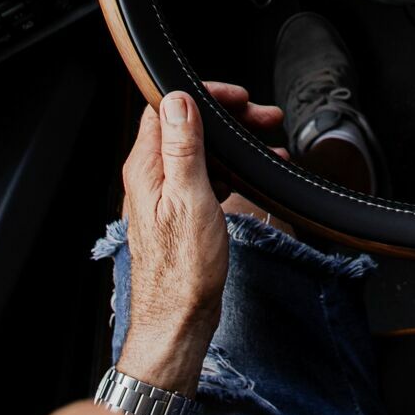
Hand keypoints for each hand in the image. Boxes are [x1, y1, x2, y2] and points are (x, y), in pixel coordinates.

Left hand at [116, 84, 281, 395]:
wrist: (179, 319)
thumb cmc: (183, 270)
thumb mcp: (189, 198)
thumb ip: (182, 147)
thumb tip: (178, 99)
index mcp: (147, 167)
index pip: (167, 107)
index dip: (203, 94)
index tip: (237, 98)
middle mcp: (151, 177)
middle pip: (187, 126)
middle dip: (227, 115)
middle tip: (263, 118)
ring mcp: (165, 194)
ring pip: (199, 151)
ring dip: (233, 142)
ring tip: (268, 144)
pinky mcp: (180, 212)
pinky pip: (205, 176)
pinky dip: (230, 168)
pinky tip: (252, 174)